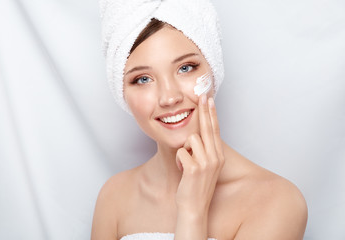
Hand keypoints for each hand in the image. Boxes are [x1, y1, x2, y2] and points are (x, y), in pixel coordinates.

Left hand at [175, 94, 224, 213]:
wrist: (194, 207)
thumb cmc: (196, 186)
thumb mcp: (205, 167)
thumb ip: (203, 151)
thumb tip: (197, 135)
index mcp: (218, 156)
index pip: (215, 130)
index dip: (211, 114)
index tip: (209, 100)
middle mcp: (215, 158)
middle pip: (207, 128)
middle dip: (205, 110)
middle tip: (202, 95)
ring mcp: (206, 163)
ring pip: (191, 139)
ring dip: (184, 150)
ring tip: (186, 164)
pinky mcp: (194, 169)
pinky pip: (181, 152)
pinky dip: (179, 161)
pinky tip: (183, 171)